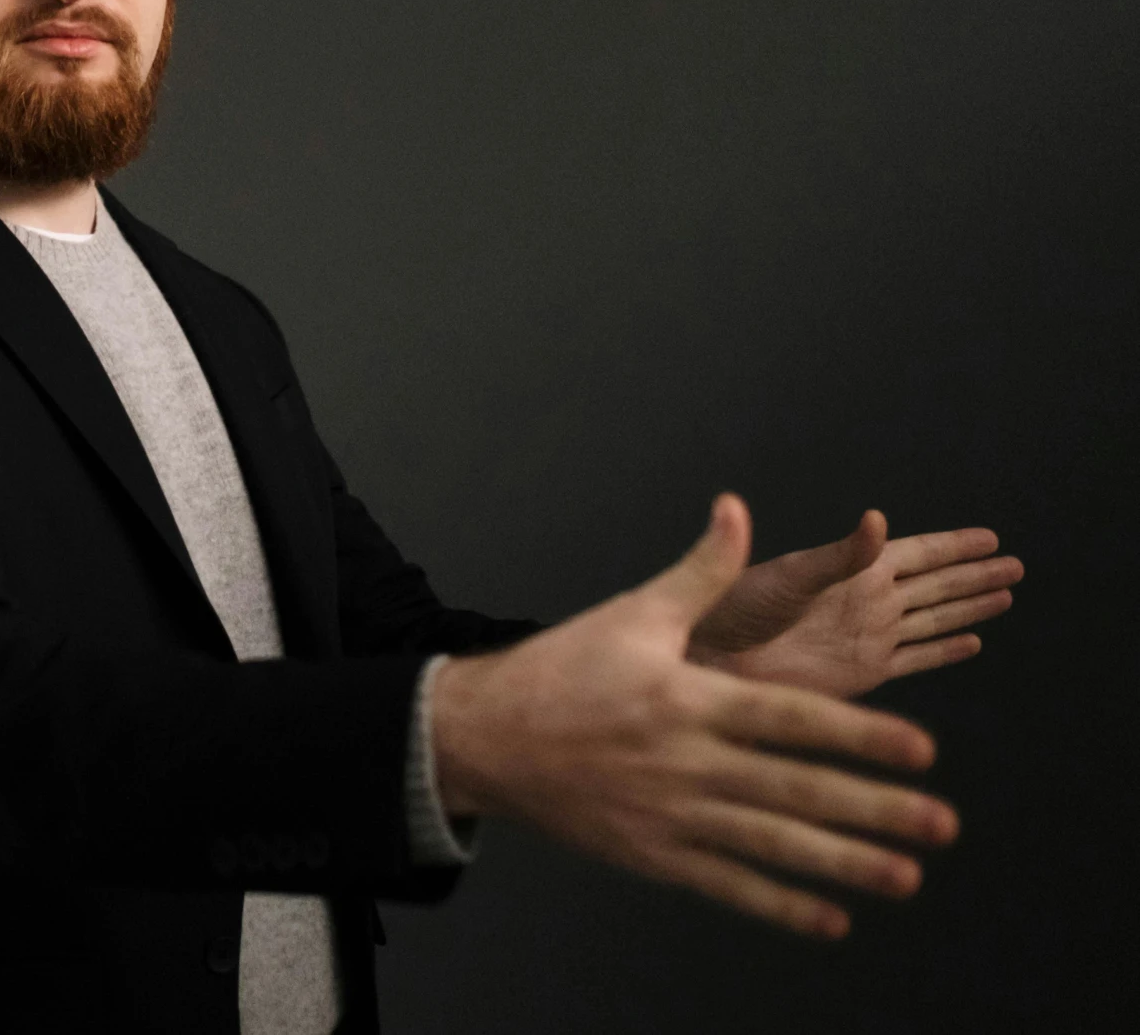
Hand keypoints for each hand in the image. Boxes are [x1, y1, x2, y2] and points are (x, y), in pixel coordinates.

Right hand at [432, 495, 958, 937]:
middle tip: (944, 825)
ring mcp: (669, 814)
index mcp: (687, 697)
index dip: (858, 735)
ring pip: (771, 845)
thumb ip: (700, 571)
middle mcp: (684, 761)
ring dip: (843, 864)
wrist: (485, 736)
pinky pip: (727, 884)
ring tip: (907, 876)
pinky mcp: (652, 854)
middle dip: (874, 809)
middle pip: (795, 789)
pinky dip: (780, 905)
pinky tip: (832, 920)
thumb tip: (737, 508)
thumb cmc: (562, 668)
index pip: (789, 719)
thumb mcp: (632, 612)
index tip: (922, 750)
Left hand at [688, 509, 1023, 697]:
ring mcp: (867, 637)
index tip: (991, 538)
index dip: (955, 547)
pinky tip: (971, 642)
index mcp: (853, 571)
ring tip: (1005, 596)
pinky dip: (945, 650)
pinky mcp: (862, 673)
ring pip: (934, 619)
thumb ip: (842, 555)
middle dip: (974, 575)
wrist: (708, 659)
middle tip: (1015, 565)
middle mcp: (867, 601)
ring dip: (969, 608)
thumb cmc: (737, 608)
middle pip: (936, 585)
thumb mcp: (792, 576)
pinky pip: (917, 659)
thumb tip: (879, 518)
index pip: (918, 554)